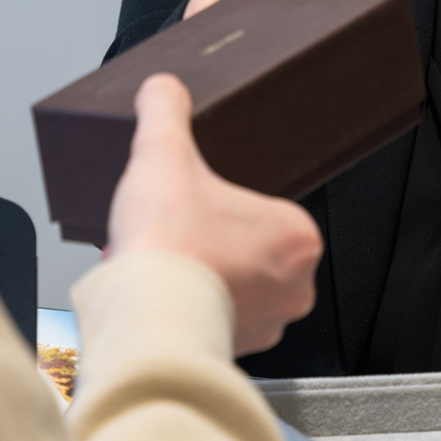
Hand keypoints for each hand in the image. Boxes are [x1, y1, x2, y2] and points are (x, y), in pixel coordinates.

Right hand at [106, 74, 322, 354]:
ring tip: (164, 258)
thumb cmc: (168, 248)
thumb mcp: (163, 155)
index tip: (196, 200)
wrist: (142, 316)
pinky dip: (191, 306)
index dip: (222, 199)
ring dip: (202, 272)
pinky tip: (161, 290)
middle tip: (178, 227)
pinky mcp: (234, 350)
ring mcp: (266, 324)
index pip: (266, 206)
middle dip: (211, 237)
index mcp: (297, 237)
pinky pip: (216, 319)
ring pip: (235, 285)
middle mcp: (294, 287)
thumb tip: (164, 90)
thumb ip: (166, 110)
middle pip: (250, 245)